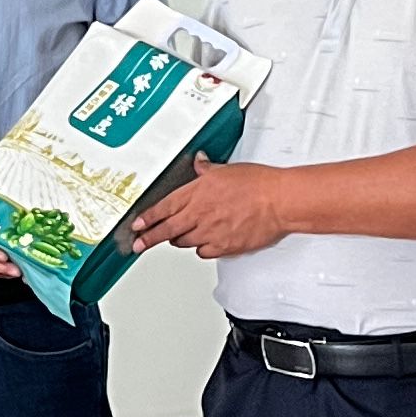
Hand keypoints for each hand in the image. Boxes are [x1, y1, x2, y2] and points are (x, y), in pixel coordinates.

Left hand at [129, 159, 297, 261]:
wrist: (278, 201)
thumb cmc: (258, 184)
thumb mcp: (227, 170)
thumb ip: (207, 170)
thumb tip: (200, 163)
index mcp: (197, 193)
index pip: (164, 207)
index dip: (147, 218)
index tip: (137, 225)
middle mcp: (199, 214)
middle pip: (167, 230)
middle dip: (149, 238)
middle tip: (139, 244)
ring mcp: (210, 232)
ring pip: (184, 242)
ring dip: (178, 240)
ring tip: (178, 237)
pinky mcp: (223, 246)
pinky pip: (203, 252)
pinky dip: (201, 249)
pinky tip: (204, 244)